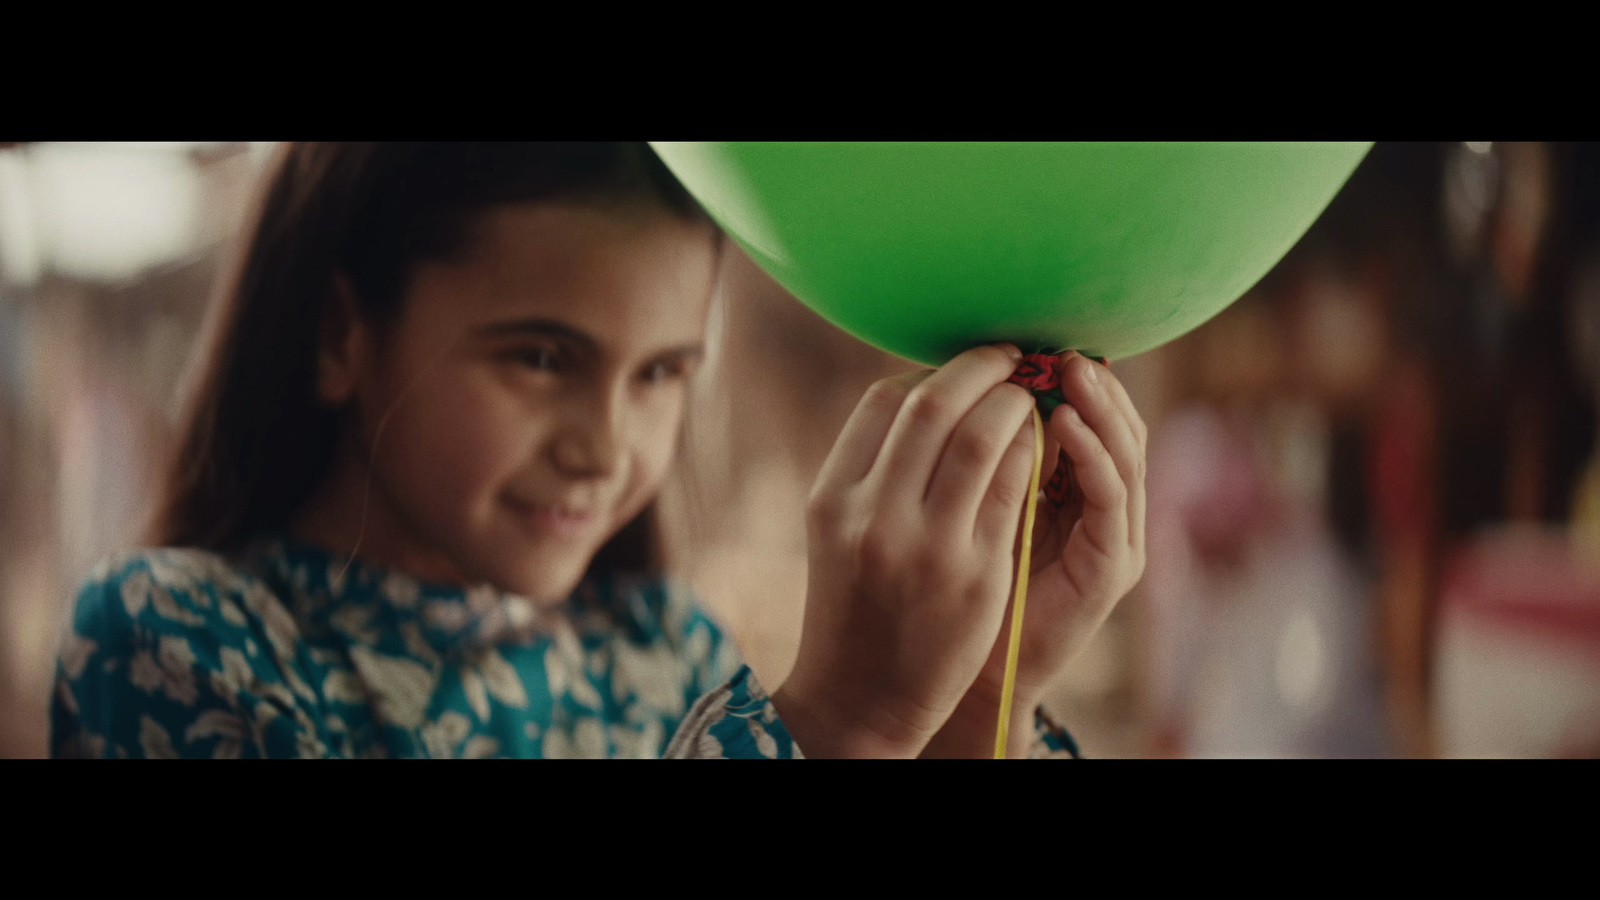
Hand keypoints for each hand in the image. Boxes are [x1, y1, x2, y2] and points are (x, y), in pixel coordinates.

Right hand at [772, 344, 1041, 757]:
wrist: (862, 695)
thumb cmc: (854, 602)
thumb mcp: (839, 529)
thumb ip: (870, 467)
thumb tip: (923, 392)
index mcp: (834, 496)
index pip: (884, 402)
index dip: (930, 374)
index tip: (958, 372)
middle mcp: (874, 516)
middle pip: (933, 406)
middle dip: (980, 368)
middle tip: (1008, 356)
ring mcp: (928, 546)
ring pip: (982, 438)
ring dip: (1014, 404)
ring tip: (1027, 397)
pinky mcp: (977, 573)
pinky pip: (1014, 487)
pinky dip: (1032, 451)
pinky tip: (1042, 443)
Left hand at [923, 351, 1147, 756]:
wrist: (962, 674)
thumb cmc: (953, 594)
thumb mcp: (969, 510)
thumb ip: (987, 454)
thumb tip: (973, 377)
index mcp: (1071, 489)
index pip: (1085, 414)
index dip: (1066, 376)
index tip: (1033, 339)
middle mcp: (1103, 510)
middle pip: (1115, 425)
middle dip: (1090, 382)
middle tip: (1061, 345)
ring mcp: (1116, 538)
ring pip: (1124, 452)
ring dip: (1099, 406)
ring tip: (1070, 370)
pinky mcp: (1115, 567)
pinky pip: (1111, 498)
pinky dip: (1093, 455)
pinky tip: (1065, 423)